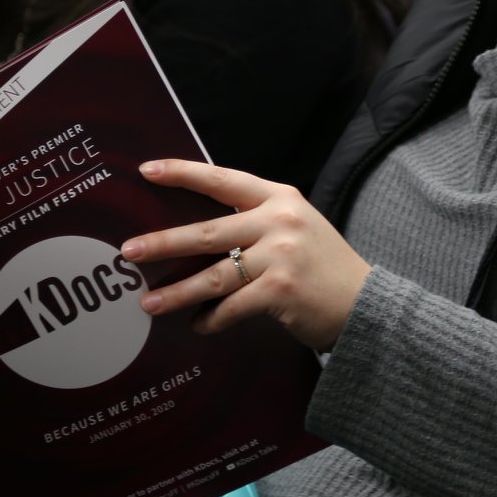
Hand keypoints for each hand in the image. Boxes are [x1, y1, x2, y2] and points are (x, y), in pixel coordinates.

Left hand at [122, 161, 371, 351]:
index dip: (183, 173)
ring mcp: (280, 254)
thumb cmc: (323, 266)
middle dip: (164, 242)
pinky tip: (198, 325)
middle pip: (208, 231)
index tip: (147, 171)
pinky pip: (231, 306)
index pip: (223, 179)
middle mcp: (279, 220)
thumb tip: (195, 237)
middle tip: (129, 251)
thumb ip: (256, 223)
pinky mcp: (280, 289)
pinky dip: (211, 320)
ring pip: (213, 274)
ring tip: (147, 302)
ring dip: (177, 291)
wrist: (366, 303)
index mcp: (279, 197)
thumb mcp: (296, 227)